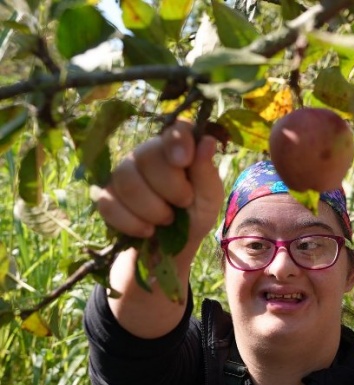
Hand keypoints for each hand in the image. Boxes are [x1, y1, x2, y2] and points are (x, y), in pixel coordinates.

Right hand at [95, 120, 223, 251]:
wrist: (173, 247)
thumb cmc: (196, 214)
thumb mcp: (209, 197)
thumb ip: (206, 171)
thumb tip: (207, 141)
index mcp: (177, 148)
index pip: (174, 129)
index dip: (177, 141)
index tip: (184, 161)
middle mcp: (147, 153)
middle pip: (147, 156)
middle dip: (169, 188)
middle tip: (183, 204)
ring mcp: (123, 173)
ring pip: (127, 181)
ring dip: (152, 209)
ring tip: (167, 220)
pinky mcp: (106, 196)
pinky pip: (109, 204)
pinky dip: (132, 223)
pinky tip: (147, 230)